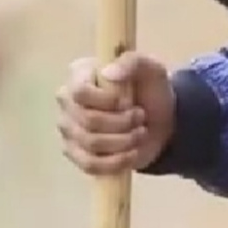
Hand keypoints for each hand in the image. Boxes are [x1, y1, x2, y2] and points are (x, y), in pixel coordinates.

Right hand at [57, 50, 174, 174]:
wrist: (159, 122)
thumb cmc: (150, 91)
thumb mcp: (151, 69)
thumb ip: (133, 62)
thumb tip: (108, 73)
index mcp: (79, 76)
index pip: (79, 92)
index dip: (106, 101)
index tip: (128, 101)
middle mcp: (67, 103)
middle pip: (88, 121)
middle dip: (122, 123)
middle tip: (140, 117)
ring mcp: (69, 131)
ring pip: (91, 143)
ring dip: (124, 141)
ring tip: (139, 133)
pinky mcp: (76, 155)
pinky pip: (90, 165)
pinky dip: (116, 162)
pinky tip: (131, 153)